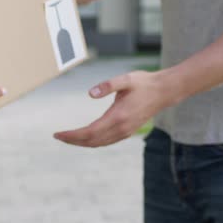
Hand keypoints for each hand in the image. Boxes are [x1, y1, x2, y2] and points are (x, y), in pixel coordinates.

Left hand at [54, 70, 175, 147]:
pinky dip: (93, 142)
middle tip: (58, 136)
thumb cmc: (143, 83)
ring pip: (99, 143)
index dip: (72, 135)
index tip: (58, 134)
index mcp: (118, 117)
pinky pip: (106, 141)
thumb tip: (90, 93)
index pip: (89, 132)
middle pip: (91, 141)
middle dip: (73, 140)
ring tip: (68, 138)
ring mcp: (125, 132)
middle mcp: (121, 128)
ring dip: (82, 143)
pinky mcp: (127, 131)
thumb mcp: (125, 79)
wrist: (164, 92)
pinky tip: (86, 138)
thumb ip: (107, 85)